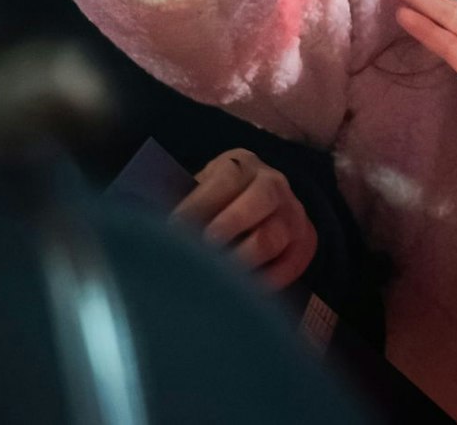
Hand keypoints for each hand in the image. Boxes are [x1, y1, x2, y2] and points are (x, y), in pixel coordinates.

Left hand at [175, 148, 318, 289]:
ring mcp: (294, 213)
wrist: (262, 206)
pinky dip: (266, 281)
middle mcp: (274, 184)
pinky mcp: (306, 242)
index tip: (172, 228)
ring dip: (243, 259)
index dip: (199, 203)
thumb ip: (183, 201)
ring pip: (274, 236)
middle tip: (202, 250)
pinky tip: (242, 291)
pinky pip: (291, 264)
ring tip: (218, 277)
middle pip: (261, 200)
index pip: (226, 179)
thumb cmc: (217, 201)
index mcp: (243, 165)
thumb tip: (150, 224)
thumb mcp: (201, 187)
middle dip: (228, 226)